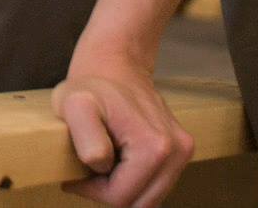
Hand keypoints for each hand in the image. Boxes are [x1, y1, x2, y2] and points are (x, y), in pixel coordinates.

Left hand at [52, 51, 194, 207]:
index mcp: (155, 147)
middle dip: (110, 193)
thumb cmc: (92, 84)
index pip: (121, 198)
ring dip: (124, 189)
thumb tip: (101, 163)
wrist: (116, 63)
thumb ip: (85, 136)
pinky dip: (136, 182)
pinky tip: (120, 160)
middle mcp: (178, 152)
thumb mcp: (73, 105)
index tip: (75, 172)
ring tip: (105, 162)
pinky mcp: (182, 151)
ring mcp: (183, 152)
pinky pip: (156, 186)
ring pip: (149, 199)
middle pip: (140, 204)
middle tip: (89, 169)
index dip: (92, 191)